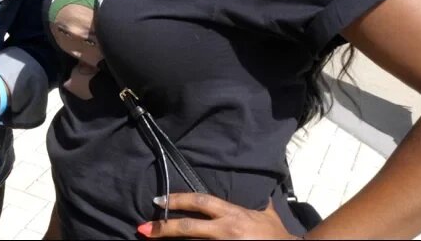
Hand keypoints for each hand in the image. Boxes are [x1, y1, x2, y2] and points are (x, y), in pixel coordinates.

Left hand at [139, 194, 296, 238]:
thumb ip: (256, 201)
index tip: (158, 200)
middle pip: (187, 228)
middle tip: (142, 228)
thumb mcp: (267, 214)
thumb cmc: (277, 236)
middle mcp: (226, 231)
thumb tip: (256, 185)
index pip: (200, 202)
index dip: (177, 199)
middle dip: (162, 228)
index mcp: (233, 215)